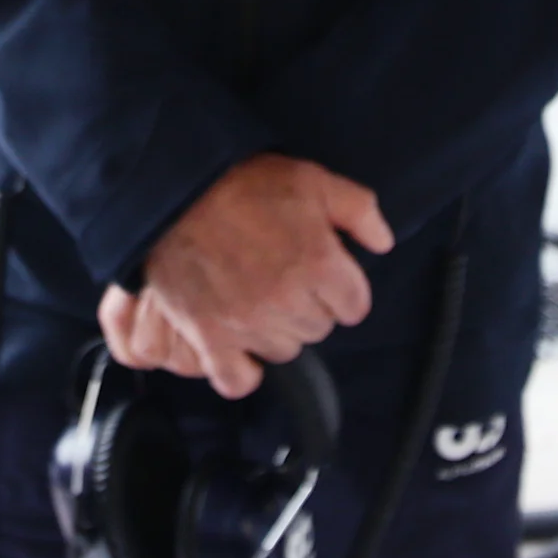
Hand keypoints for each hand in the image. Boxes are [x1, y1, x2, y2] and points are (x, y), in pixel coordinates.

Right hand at [104, 154, 393, 398]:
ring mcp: (248, 322)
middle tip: (285, 275)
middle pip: (319, 327)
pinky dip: (241, 370)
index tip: (324, 272)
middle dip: (310, 304)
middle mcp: (288, 300)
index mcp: (320, 263)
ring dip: (277, 330)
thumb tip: (382, 244)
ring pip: (284, 350)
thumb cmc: (242, 183)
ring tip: (258, 298)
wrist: (175, 191)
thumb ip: (358, 210)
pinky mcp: (210, 335)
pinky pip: (236, 379)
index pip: (355, 305)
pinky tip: (241, 347)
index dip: (342, 287)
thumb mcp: (311, 179)